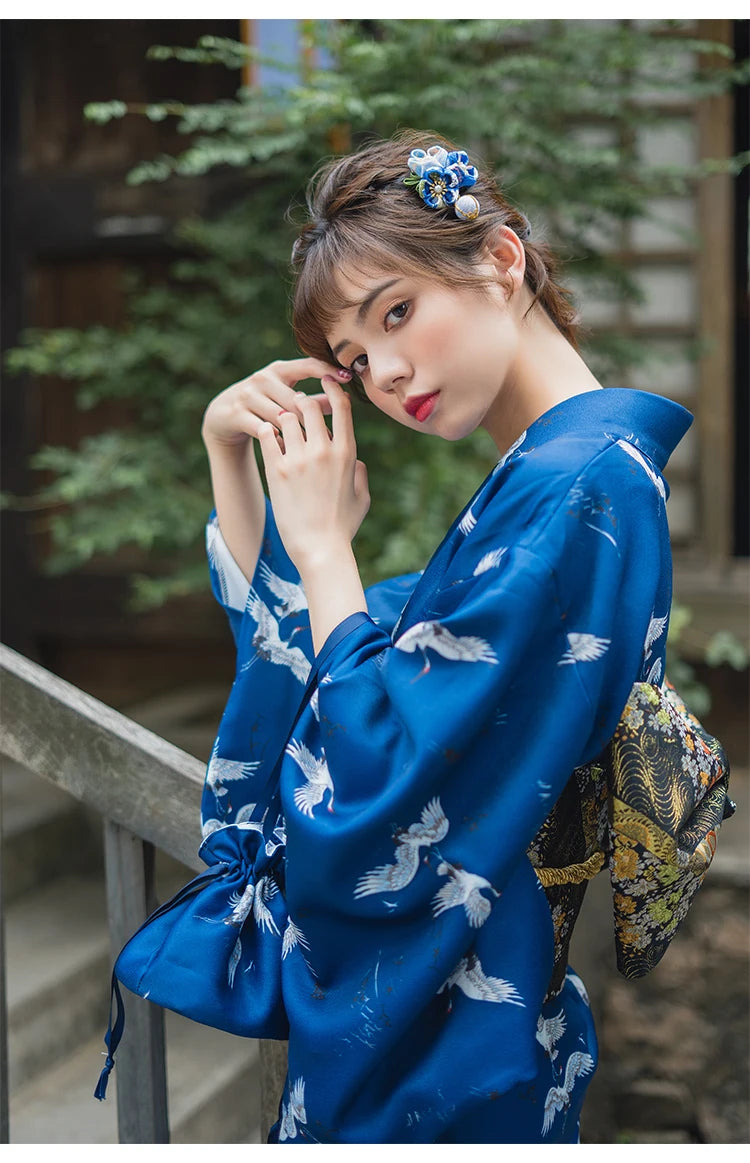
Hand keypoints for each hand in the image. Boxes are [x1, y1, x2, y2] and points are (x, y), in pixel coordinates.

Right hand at [201, 357, 351, 449]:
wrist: (224, 416)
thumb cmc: (266, 406)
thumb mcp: (287, 398)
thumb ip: (315, 400)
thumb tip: (345, 400)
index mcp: (280, 369)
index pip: (308, 365)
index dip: (328, 370)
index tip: (349, 377)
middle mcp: (264, 378)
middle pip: (296, 399)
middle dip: (314, 418)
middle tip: (331, 436)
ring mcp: (248, 395)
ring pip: (280, 416)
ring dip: (298, 434)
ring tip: (313, 449)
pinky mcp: (236, 414)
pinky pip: (263, 430)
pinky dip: (277, 441)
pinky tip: (289, 451)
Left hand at [256, 376, 369, 571]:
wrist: (319, 549)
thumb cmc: (343, 527)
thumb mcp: (362, 498)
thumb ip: (360, 474)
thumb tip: (357, 462)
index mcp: (346, 454)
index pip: (341, 408)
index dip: (333, 389)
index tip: (325, 382)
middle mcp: (323, 450)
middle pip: (309, 406)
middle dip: (302, 401)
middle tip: (295, 404)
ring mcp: (298, 459)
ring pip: (286, 416)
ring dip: (282, 416)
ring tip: (278, 422)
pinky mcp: (277, 470)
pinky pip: (267, 435)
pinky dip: (266, 431)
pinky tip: (265, 434)